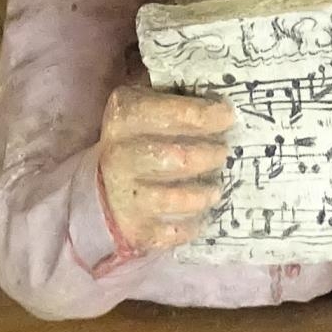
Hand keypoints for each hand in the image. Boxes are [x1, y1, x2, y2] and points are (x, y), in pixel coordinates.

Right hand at [97, 83, 234, 253]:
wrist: (104, 186)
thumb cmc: (139, 139)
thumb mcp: (147, 108)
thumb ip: (176, 99)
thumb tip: (222, 99)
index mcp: (124, 116)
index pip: (165, 113)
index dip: (201, 115)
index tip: (227, 116)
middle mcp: (119, 154)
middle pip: (174, 156)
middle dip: (207, 155)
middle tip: (224, 152)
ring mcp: (124, 194)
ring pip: (172, 198)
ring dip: (202, 194)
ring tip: (216, 189)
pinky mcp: (133, 227)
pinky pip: (169, 232)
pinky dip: (190, 226)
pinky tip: (201, 217)